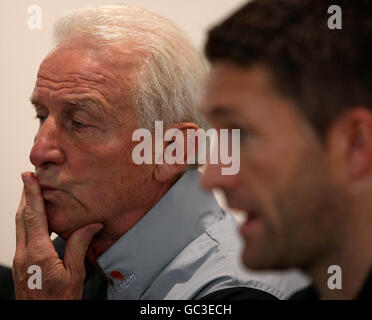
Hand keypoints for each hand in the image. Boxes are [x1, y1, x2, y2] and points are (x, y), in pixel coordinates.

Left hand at [13, 171, 102, 299]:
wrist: (41, 318)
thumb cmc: (59, 301)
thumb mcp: (74, 275)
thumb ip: (79, 246)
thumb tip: (90, 225)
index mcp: (38, 254)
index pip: (34, 216)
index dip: (32, 194)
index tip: (29, 177)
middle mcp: (24, 253)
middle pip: (22, 217)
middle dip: (26, 195)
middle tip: (30, 177)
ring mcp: (20, 258)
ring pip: (19, 225)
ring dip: (25, 206)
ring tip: (33, 192)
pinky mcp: (21, 263)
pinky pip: (21, 234)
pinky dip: (27, 219)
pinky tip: (35, 217)